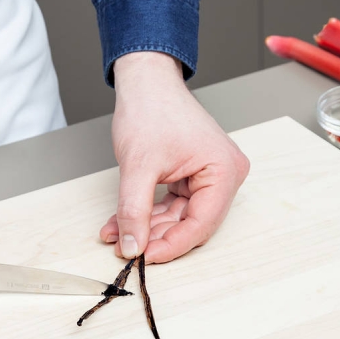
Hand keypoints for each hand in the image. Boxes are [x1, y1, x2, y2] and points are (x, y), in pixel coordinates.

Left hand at [100, 52, 249, 262]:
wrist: (144, 81)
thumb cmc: (151, 108)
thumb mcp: (138, 166)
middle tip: (125, 249)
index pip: (201, 224)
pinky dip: (146, 213)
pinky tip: (121, 222)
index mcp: (224, 171)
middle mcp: (224, 175)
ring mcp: (208, 176)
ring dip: (145, 227)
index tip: (144, 257)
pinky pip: (171, 204)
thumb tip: (131, 246)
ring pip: (178, 217)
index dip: (171, 245)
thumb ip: (134, 211)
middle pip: (191, 223)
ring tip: (115, 235)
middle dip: (154, 236)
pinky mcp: (191, 176)